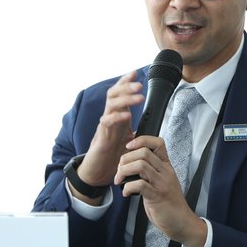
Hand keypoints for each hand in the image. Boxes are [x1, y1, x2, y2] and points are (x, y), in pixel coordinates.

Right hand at [70, 71, 143, 202]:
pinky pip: (107, 123)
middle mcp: (109, 118)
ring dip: (125, 98)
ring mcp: (104, 127)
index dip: (126, 82)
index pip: (119, 94)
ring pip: (111, 105)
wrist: (97, 174)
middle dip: (126, 86)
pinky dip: (117, 117)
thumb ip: (136, 130)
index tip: (136, 72)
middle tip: (139, 83)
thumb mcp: (128, 141)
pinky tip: (126, 115)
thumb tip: (150, 125)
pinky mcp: (101, 138)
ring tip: (138, 95)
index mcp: (117, 117)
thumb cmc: (112, 156)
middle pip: (114, 95)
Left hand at [117, 134, 206, 246]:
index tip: (128, 148)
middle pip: (144, 152)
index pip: (157, 143)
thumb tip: (131, 163)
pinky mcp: (157, 196)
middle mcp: (165, 172)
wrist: (182, 223)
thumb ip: (150, 171)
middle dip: (125, 159)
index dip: (141, 140)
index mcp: (166, 166)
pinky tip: (126, 193)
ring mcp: (162, 184)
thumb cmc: (170, 204)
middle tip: (119, 170)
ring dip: (124, 171)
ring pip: (140, 165)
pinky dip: (127, 188)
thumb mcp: (162, 182)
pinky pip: (139, 185)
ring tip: (120, 181)